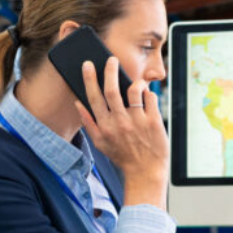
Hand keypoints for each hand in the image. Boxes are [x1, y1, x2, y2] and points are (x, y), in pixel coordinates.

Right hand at [75, 57, 168, 207]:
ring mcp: (138, 122)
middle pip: (112, 90)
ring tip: (135, 82)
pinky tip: (147, 96)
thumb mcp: (100, 143)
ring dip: (134, 82)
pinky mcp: (154, 122)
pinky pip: (151, 98)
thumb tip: (78, 103)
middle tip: (111, 59)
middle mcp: (120, 123)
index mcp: (105, 127)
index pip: (94, 97)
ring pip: (134, 90)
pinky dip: (148, 93)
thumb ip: (89, 123)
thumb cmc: (123, 157)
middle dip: (110, 70)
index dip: (90, 79)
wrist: (145, 172)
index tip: (88, 65)